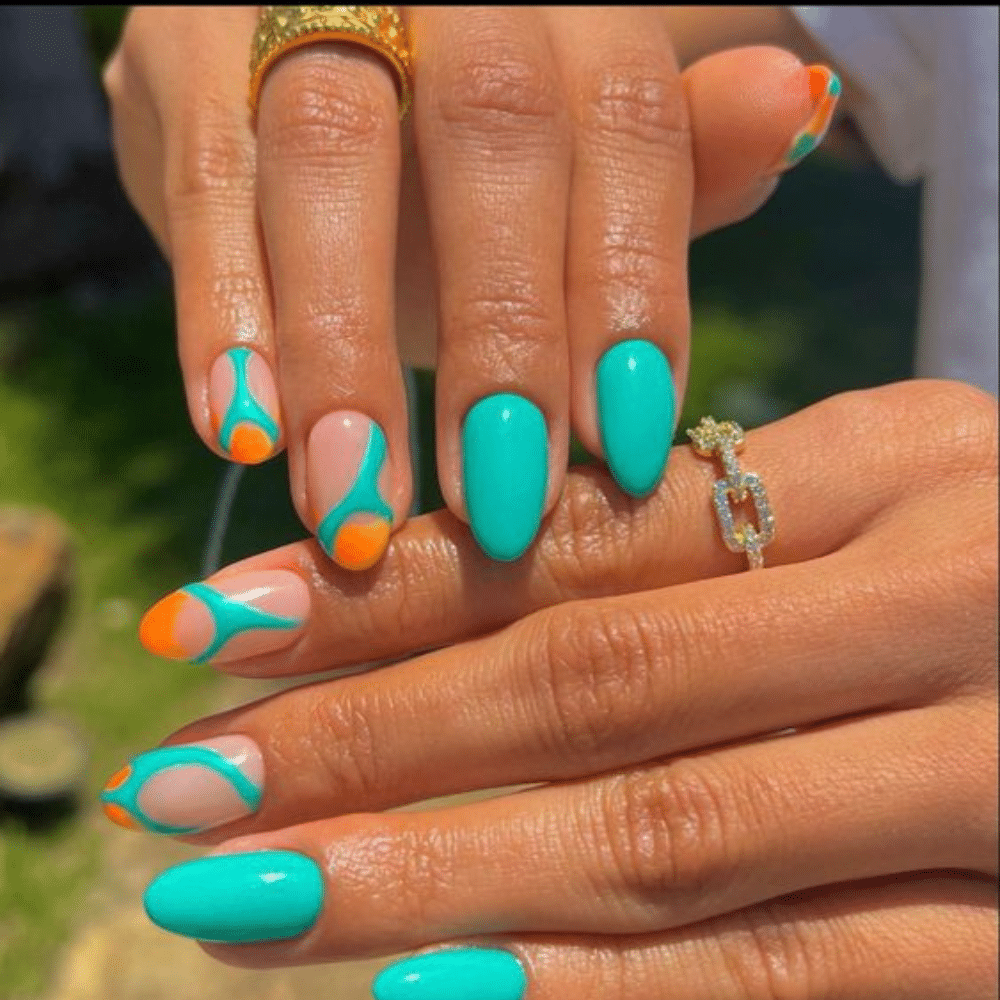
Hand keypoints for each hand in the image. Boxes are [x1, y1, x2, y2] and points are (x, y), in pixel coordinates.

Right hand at [103, 6, 838, 566]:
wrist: (323, 55)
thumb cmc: (474, 158)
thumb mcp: (576, 164)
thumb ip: (676, 150)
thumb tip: (796, 103)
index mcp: (568, 5)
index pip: (628, 121)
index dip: (626, 288)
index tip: (617, 450)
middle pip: (489, 127)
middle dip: (496, 333)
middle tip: (497, 505)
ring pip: (327, 154)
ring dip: (343, 352)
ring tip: (356, 508)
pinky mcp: (182, 46)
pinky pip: (200, 181)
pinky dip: (221, 318)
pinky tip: (241, 432)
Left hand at [104, 380, 997, 996]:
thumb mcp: (876, 516)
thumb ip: (707, 547)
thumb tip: (461, 573)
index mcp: (908, 462)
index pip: (593, 530)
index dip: (396, 586)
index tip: (223, 627)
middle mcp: (952, 595)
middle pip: (601, 676)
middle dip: (368, 738)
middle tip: (181, 784)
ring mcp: (994, 771)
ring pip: (664, 832)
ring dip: (433, 876)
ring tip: (243, 900)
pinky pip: (788, 971)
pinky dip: (602, 991)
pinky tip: (431, 990)